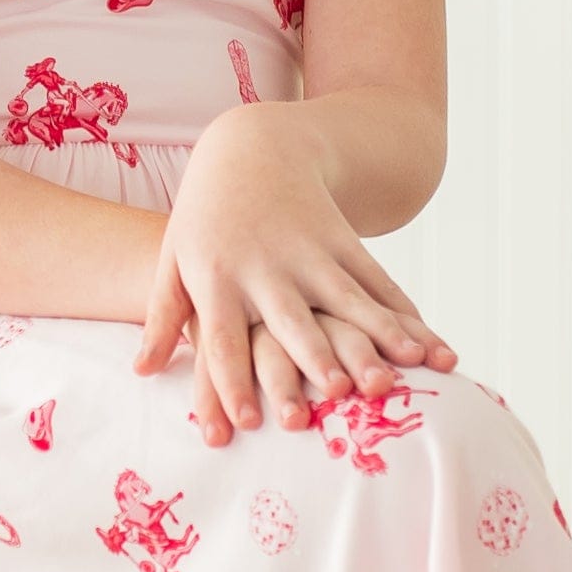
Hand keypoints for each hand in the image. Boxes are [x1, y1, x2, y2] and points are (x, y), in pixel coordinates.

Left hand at [132, 109, 457, 446]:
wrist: (255, 146)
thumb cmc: (207, 217)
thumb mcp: (174, 258)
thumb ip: (162, 316)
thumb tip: (142, 373)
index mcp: (217, 277)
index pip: (222, 337)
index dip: (232, 380)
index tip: (243, 425)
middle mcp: (266, 267)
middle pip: (291, 320)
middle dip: (314, 357)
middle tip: (334, 395)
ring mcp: (310, 252)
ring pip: (347, 300)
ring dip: (378, 336)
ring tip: (403, 370)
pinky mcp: (344, 240)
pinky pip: (379, 283)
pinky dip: (406, 316)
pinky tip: (430, 347)